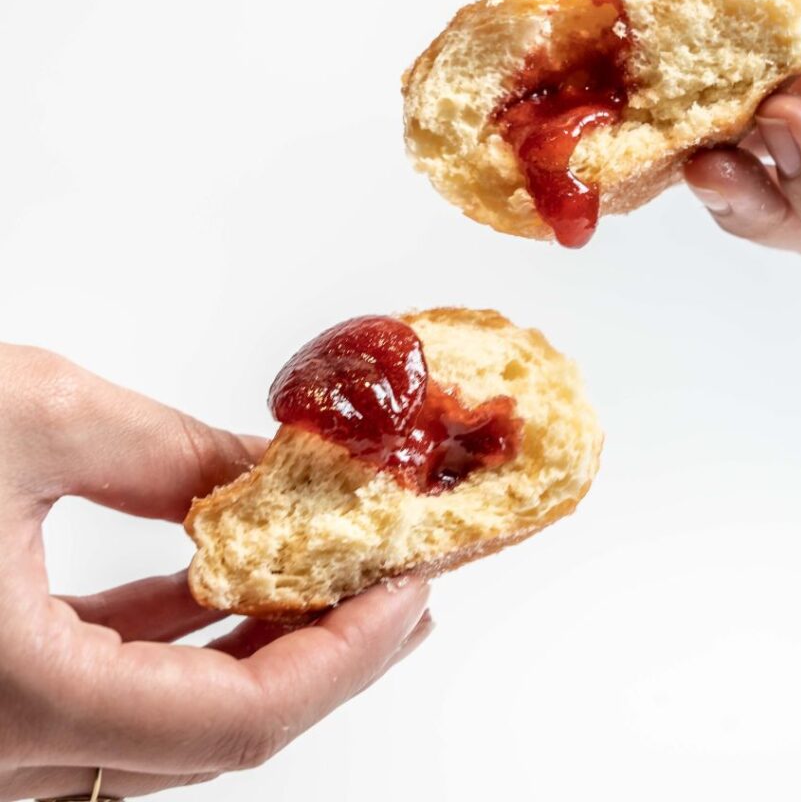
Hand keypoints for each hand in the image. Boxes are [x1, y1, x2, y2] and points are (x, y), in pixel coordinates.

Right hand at [0, 345, 431, 800]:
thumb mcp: (26, 420)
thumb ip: (169, 452)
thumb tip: (278, 468)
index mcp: (14, 705)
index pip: (236, 723)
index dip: (345, 655)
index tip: (409, 589)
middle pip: (213, 733)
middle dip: (323, 654)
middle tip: (398, 588)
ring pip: (162, 719)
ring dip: (255, 645)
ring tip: (335, 575)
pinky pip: (105, 690)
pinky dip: (176, 638)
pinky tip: (225, 577)